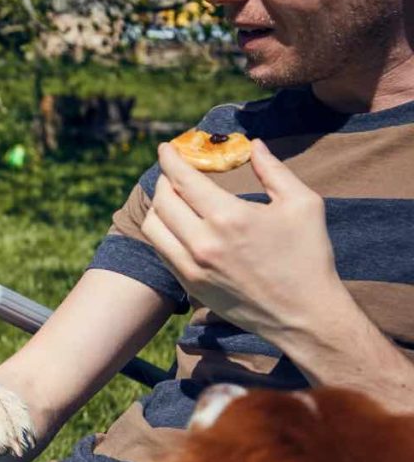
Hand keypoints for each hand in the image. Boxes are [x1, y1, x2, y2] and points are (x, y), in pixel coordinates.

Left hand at [141, 139, 345, 341]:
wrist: (304, 316)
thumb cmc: (308, 257)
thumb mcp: (302, 204)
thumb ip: (274, 170)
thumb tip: (253, 145)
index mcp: (229, 217)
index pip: (183, 179)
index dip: (170, 159)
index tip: (166, 148)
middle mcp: (203, 242)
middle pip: (163, 200)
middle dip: (164, 179)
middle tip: (174, 172)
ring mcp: (192, 267)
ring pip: (153, 228)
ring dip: (158, 207)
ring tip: (173, 198)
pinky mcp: (190, 285)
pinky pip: (162, 251)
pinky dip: (163, 232)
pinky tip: (177, 225)